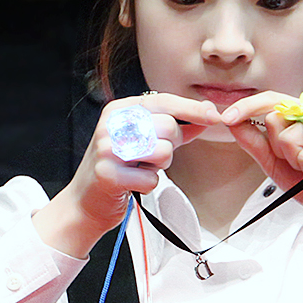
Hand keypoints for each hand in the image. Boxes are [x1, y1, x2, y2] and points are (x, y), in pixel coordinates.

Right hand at [33, 93, 221, 257]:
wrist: (86, 201)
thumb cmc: (120, 168)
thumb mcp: (146, 141)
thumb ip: (176, 128)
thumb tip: (208, 117)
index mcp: (119, 110)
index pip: (163, 101)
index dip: (192, 108)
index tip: (215, 115)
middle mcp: (111, 124)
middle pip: (168, 127)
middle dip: (172, 145)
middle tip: (153, 157)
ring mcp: (107, 149)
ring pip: (163, 152)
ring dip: (160, 166)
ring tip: (141, 168)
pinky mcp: (107, 174)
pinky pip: (152, 179)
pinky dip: (149, 185)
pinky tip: (133, 184)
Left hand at [220, 93, 302, 250]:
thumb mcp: (275, 163)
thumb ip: (255, 142)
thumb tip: (232, 122)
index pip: (271, 100)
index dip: (247, 107)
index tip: (225, 117)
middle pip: (274, 117)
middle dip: (279, 149)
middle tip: (302, 162)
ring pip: (288, 136)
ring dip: (296, 162)